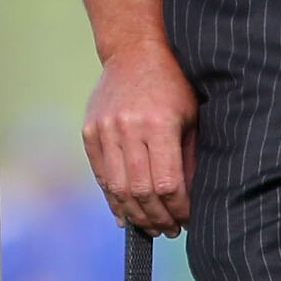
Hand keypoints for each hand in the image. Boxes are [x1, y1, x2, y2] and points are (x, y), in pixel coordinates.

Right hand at [84, 37, 197, 234]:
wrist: (134, 51)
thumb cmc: (173, 85)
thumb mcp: (190, 119)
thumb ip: (188, 159)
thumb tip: (188, 202)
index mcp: (159, 125)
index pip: (168, 184)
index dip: (179, 209)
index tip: (187, 219)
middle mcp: (128, 128)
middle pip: (141, 191)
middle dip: (158, 217)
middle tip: (170, 230)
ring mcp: (105, 130)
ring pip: (118, 188)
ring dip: (135, 214)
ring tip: (150, 226)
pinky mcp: (90, 131)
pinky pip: (101, 174)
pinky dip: (113, 198)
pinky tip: (126, 212)